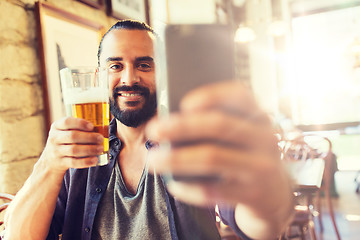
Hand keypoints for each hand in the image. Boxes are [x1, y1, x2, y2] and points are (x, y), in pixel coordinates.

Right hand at [39, 117, 103, 173]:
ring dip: (89, 149)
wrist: (51, 160)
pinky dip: (85, 161)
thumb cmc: (64, 141)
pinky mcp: (60, 162)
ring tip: (100, 148)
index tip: (92, 126)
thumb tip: (102, 126)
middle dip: (89, 137)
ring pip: (74, 150)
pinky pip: (74, 162)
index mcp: (57, 126)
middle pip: (72, 136)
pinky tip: (94, 160)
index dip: (80, 123)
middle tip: (100, 138)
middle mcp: (54, 138)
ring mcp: (56, 151)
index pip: (67, 122)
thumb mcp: (66, 131)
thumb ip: (78, 127)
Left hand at [146, 81, 289, 207]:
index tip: (183, 103)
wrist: (274, 193)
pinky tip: (173, 185)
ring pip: (213, 157)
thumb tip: (169, 124)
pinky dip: (188, 188)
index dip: (210, 96)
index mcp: (258, 115)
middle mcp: (264, 137)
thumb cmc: (243, 155)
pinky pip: (214, 191)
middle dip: (181, 126)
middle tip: (153, 131)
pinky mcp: (254, 194)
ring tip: (152, 160)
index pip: (239, 94)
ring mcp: (262, 166)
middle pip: (219, 125)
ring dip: (177, 158)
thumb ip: (214, 126)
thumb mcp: (239, 135)